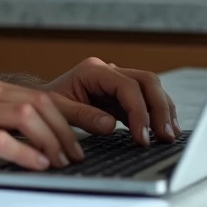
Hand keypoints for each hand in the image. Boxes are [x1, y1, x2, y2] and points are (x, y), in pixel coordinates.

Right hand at [0, 74, 89, 170]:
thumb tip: (28, 135)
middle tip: (78, 153)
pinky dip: (25, 154)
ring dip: (51, 141)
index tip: (90, 128)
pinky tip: (37, 165)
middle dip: (66, 129)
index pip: (38, 94)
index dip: (69, 112)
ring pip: (26, 117)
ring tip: (60, 161)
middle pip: (38, 103)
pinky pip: (0, 140)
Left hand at [41, 58, 179, 145]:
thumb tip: (110, 125)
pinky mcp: (120, 95)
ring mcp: (115, 81)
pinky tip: (162, 131)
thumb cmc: (44, 105)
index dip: (139, 111)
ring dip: (163, 111)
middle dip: (159, 108)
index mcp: (92, 70)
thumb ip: (83, 116)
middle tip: (165, 136)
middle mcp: (107, 71)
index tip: (142, 136)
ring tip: (168, 135)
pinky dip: (156, 114)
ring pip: (151, 88)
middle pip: (146, 81)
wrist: (39, 104)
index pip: (127, 85)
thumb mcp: (58, 111)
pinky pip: (145, 100)